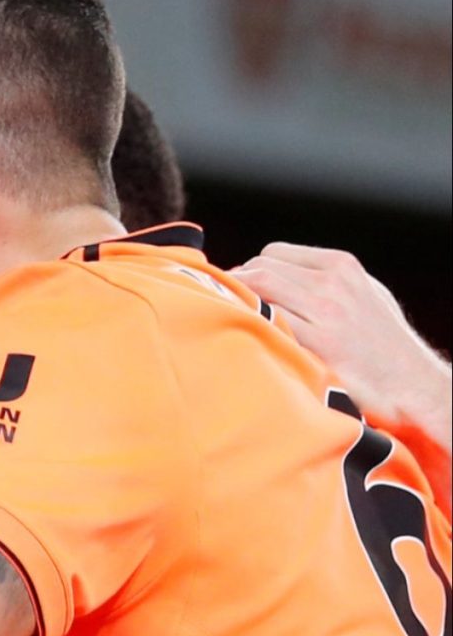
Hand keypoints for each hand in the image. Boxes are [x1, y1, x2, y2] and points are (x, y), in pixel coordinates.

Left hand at [231, 243, 450, 428]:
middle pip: (260, 268)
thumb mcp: (365, 294)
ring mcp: (325, 312)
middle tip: (226, 308)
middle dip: (239, 286)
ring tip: (230, 322)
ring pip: (258, 289)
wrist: (410, 382)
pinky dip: (247, 324)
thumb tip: (279, 273)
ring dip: (235, 303)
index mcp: (341, 266)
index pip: (273, 253)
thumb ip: (327, 279)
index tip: (243, 290)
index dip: (252, 270)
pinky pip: (267, 321)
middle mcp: (332, 283)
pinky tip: (243, 339)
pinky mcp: (319, 343)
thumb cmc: (384, 343)